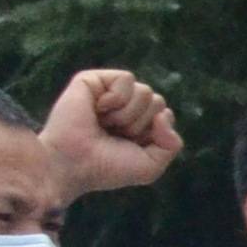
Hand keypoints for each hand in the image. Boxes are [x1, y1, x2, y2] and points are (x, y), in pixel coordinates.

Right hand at [41, 68, 183, 191]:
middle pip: (157, 101)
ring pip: (145, 91)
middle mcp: (124, 106)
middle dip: (140, 124)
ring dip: (127, 114)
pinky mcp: (93, 81)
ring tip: (104, 124)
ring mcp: (108, 93)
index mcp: (138, 123)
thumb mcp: (151, 166)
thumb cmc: (107, 168)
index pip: (165, 115)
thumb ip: (172, 144)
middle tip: (114, 135)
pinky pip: (126, 78)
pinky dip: (117, 98)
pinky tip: (98, 109)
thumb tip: (165, 114)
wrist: (74, 165)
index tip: (128, 146)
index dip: (152, 134)